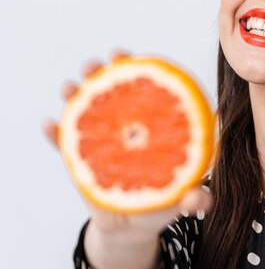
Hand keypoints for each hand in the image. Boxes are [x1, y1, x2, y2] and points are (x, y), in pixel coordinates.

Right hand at [43, 49, 212, 240]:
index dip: (135, 68)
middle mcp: (125, 126)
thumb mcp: (184, 197)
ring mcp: (102, 142)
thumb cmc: (164, 198)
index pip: (145, 89)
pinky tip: (49, 124)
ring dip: (75, 95)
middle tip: (94, 66)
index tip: (125, 55)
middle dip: (100, 72)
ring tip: (70, 88)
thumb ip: (197, 198)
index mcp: (153, 124)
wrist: (135, 225)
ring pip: (85, 111)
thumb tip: (200, 199)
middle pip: (111, 92)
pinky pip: (66, 145)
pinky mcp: (82, 162)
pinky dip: (55, 134)